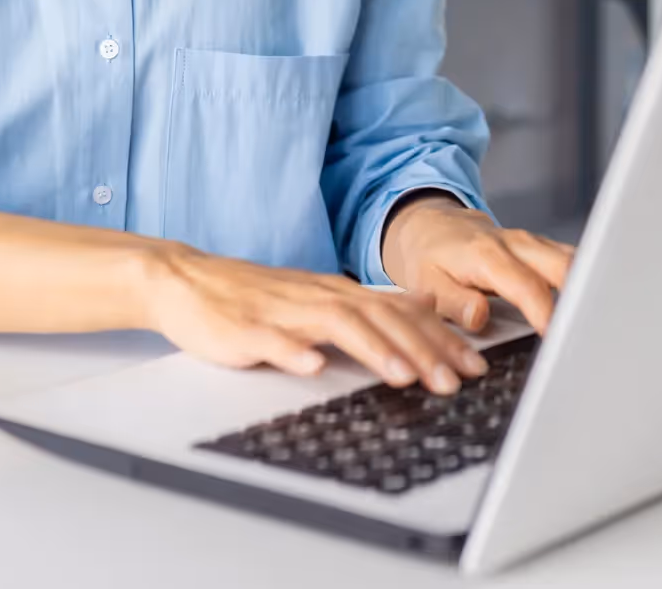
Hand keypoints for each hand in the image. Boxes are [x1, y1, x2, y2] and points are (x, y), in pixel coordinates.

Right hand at [141, 242, 489, 393]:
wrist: (187, 280)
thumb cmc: (254, 300)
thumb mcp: (316, 302)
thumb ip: (363, 311)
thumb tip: (419, 319)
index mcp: (337, 293)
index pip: (400, 312)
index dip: (441, 337)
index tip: (475, 365)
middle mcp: (317, 297)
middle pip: (380, 318)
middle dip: (422, 349)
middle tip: (455, 381)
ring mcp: (282, 312)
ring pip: (337, 326)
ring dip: (374, 350)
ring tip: (404, 377)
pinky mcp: (245, 328)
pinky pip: (273, 340)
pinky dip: (295, 352)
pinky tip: (314, 367)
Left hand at [379, 196, 574, 334]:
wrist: (431, 224)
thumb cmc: (429, 256)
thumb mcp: (426, 283)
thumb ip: (454, 302)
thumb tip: (480, 315)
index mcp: (486, 255)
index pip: (527, 287)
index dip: (546, 314)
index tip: (558, 339)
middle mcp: (515, 244)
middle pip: (563, 265)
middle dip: (581, 297)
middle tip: (586, 334)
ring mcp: (532, 243)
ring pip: (572, 260)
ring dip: (586, 288)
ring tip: (594, 324)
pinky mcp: (540, 247)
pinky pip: (568, 260)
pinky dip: (581, 280)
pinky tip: (587, 305)